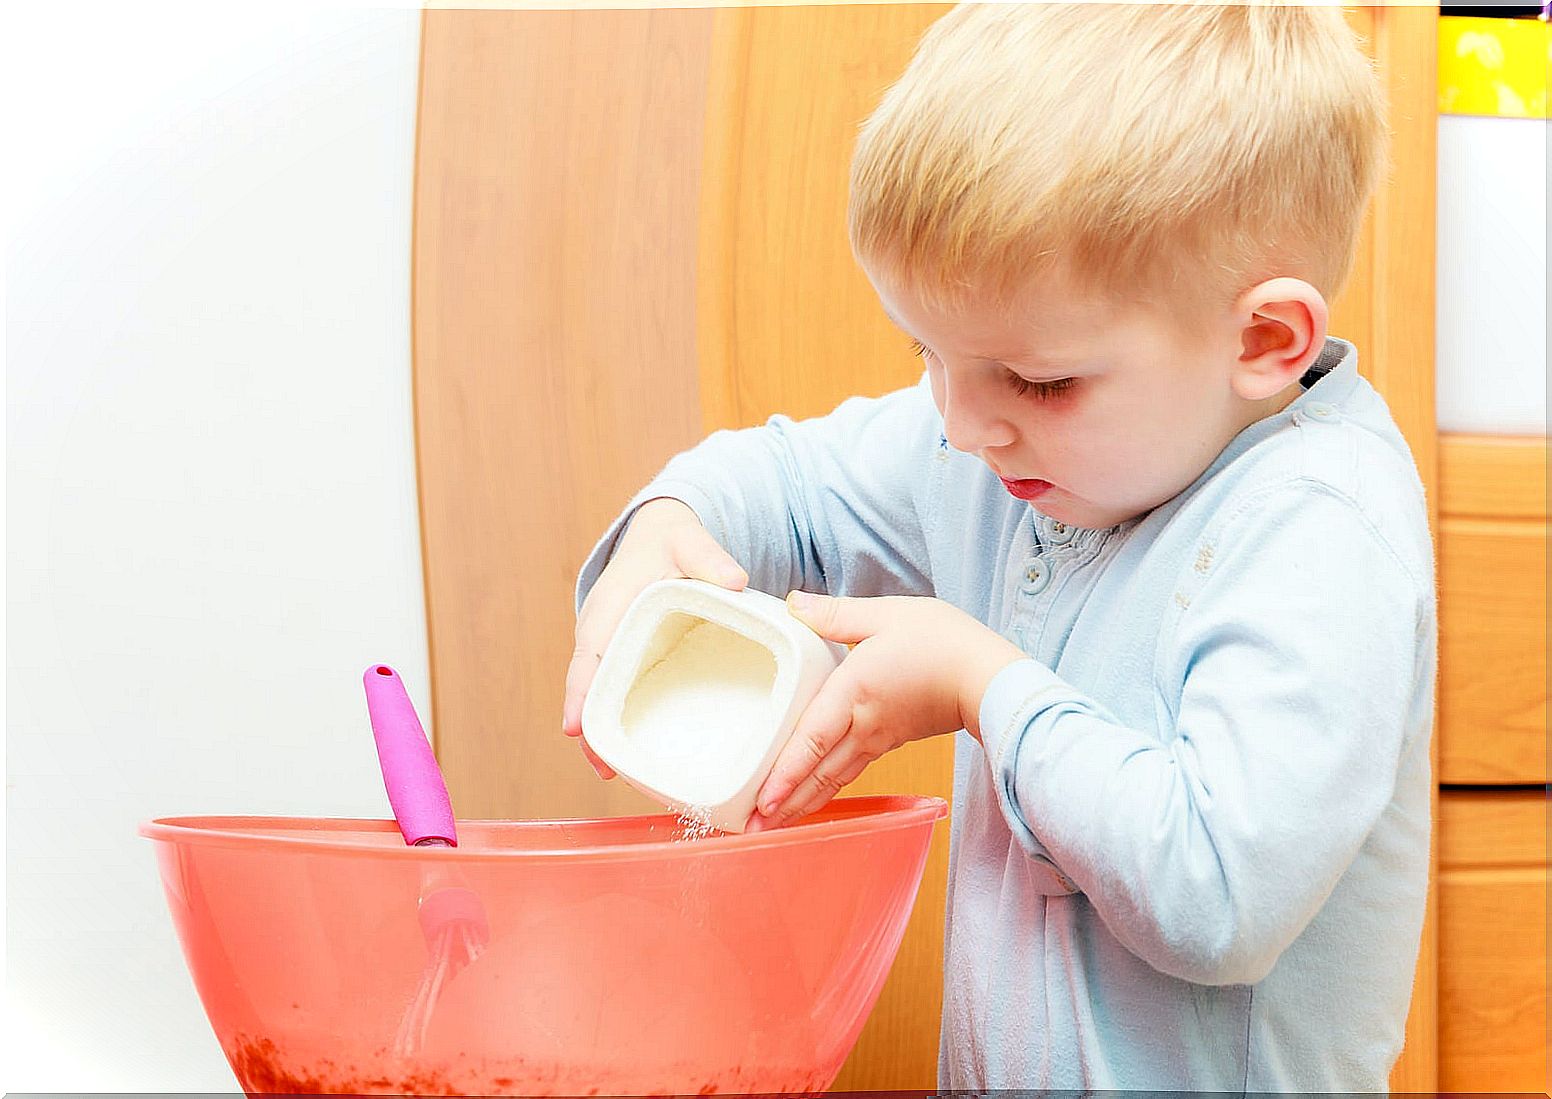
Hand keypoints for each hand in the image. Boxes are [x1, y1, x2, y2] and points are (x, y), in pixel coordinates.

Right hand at [562, 497, 747, 777]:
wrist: (656, 536)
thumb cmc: (670, 541)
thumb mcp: (689, 541)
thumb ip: (709, 557)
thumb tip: (736, 582)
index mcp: (610, 608)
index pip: (589, 655)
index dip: (581, 692)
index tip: (576, 728)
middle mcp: (601, 632)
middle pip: (587, 687)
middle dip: (590, 727)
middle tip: (603, 768)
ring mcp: (609, 648)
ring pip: (598, 696)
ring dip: (602, 732)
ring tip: (614, 773)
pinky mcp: (623, 659)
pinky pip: (614, 692)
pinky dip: (618, 720)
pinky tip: (635, 751)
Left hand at [746, 591, 1024, 829]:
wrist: (991, 677)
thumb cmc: (943, 642)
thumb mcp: (887, 614)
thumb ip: (836, 614)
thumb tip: (792, 604)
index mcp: (854, 692)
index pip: (812, 740)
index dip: (785, 773)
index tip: (760, 802)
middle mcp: (863, 726)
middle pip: (817, 773)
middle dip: (783, 804)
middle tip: (749, 830)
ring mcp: (877, 739)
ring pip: (832, 779)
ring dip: (801, 804)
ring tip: (771, 826)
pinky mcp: (890, 742)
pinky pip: (849, 772)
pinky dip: (825, 790)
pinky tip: (811, 797)